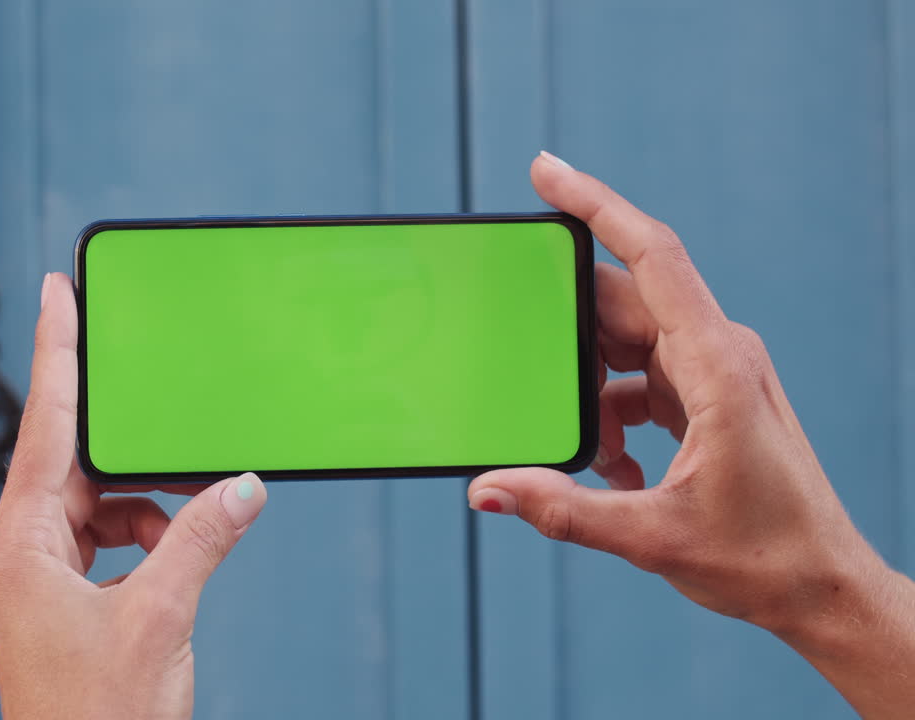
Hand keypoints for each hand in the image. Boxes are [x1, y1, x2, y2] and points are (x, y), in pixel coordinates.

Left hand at [0, 273, 267, 719]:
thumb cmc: (100, 718)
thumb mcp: (161, 617)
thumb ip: (201, 539)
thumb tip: (242, 486)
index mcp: (21, 547)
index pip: (43, 428)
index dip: (53, 354)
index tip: (55, 294)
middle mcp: (22, 553)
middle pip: (71, 460)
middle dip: (121, 436)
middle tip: (144, 386)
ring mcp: (40, 577)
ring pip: (96, 502)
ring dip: (145, 504)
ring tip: (189, 520)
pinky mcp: (64, 599)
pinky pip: (107, 538)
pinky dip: (147, 535)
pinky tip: (178, 553)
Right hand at [468, 152, 914, 716]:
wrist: (825, 587)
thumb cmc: (762, 557)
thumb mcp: (652, 536)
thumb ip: (563, 509)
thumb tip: (486, 489)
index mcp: (717, 366)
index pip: (652, 258)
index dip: (597, 204)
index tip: (546, 171)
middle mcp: (720, 355)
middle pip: (622, 307)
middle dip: (567, 339)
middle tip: (527, 367)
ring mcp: (717, 374)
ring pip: (627, 349)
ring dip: (591, 395)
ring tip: (594, 460)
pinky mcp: (710, 398)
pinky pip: (641, 382)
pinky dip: (613, 418)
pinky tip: (615, 470)